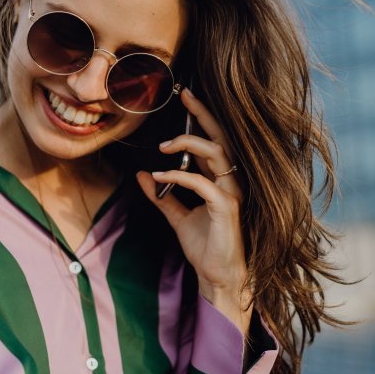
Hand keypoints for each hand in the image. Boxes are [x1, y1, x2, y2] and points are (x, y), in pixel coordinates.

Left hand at [136, 89, 251, 335]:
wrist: (217, 277)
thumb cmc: (205, 247)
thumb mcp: (177, 217)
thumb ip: (162, 197)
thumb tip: (142, 175)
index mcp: (222, 180)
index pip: (214, 142)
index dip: (202, 119)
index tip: (186, 99)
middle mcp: (231, 182)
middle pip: (221, 138)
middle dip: (204, 115)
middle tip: (186, 96)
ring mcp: (232, 193)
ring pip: (216, 154)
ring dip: (187, 145)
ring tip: (162, 146)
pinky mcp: (227, 208)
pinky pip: (203, 183)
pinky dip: (178, 177)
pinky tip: (159, 177)